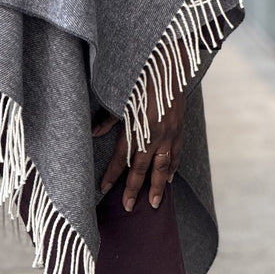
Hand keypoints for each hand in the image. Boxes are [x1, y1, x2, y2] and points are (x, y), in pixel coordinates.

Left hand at [93, 82, 184, 212]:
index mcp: (136, 127)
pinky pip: (176, 155)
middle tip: (128, 207)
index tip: (105, 188)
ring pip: (162, 168)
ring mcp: (169, 135)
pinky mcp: (179, 131)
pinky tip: (168, 180)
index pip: (122, 158)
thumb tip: (95, 132)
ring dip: (157, 187)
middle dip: (133, 189)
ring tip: (153, 203)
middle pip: (142, 169)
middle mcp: (153, 135)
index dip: (113, 174)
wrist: (167, 66)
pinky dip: (172, 169)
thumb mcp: (119, 98)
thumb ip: (108, 119)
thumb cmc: (139, 80)